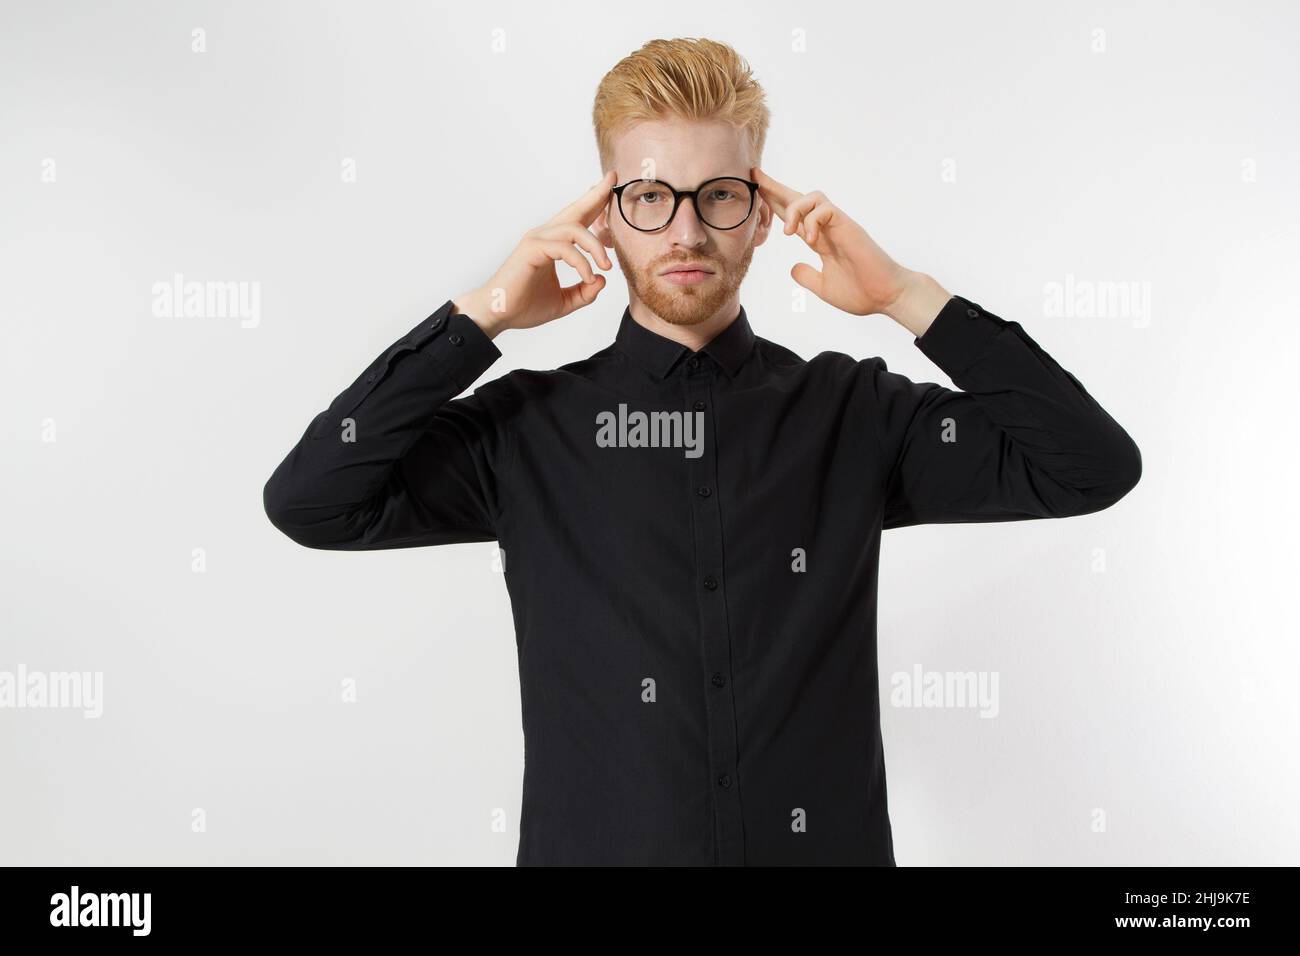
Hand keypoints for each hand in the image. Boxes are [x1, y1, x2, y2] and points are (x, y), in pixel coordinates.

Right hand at [454, 170, 615, 335]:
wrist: (498, 314)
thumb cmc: (525, 306)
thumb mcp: (563, 302)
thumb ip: (584, 293)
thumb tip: (602, 280)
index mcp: (551, 243)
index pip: (577, 219)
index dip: (594, 204)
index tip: (611, 190)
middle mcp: (544, 236)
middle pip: (575, 210)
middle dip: (596, 195)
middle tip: (613, 178)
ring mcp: (536, 240)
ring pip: (575, 229)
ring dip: (595, 246)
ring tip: (606, 266)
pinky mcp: (531, 250)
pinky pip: (564, 248)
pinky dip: (581, 262)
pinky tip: (588, 277)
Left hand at [752, 166, 912, 317]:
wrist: (886, 297)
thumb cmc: (861, 292)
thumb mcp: (824, 287)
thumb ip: (808, 276)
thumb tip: (792, 268)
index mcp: (821, 240)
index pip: (794, 216)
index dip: (775, 204)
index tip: (756, 193)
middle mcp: (828, 228)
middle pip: (799, 199)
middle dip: (775, 187)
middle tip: (754, 177)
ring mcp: (839, 225)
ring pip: (812, 196)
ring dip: (794, 209)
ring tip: (788, 232)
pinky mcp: (849, 226)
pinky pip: (825, 209)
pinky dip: (812, 221)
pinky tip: (809, 239)